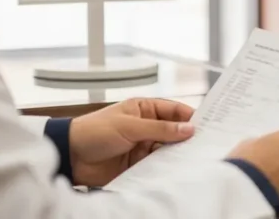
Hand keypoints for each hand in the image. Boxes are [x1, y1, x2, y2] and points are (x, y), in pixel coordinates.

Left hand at [69, 98, 195, 186]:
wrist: (70, 157)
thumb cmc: (93, 132)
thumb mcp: (129, 126)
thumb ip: (160, 129)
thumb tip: (188, 129)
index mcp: (144, 109)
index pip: (174, 110)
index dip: (190, 116)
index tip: (208, 124)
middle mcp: (146, 126)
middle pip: (174, 131)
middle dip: (187, 136)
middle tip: (205, 143)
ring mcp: (143, 145)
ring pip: (168, 149)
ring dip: (177, 153)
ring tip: (193, 157)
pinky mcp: (138, 164)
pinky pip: (158, 165)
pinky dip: (166, 167)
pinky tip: (175, 169)